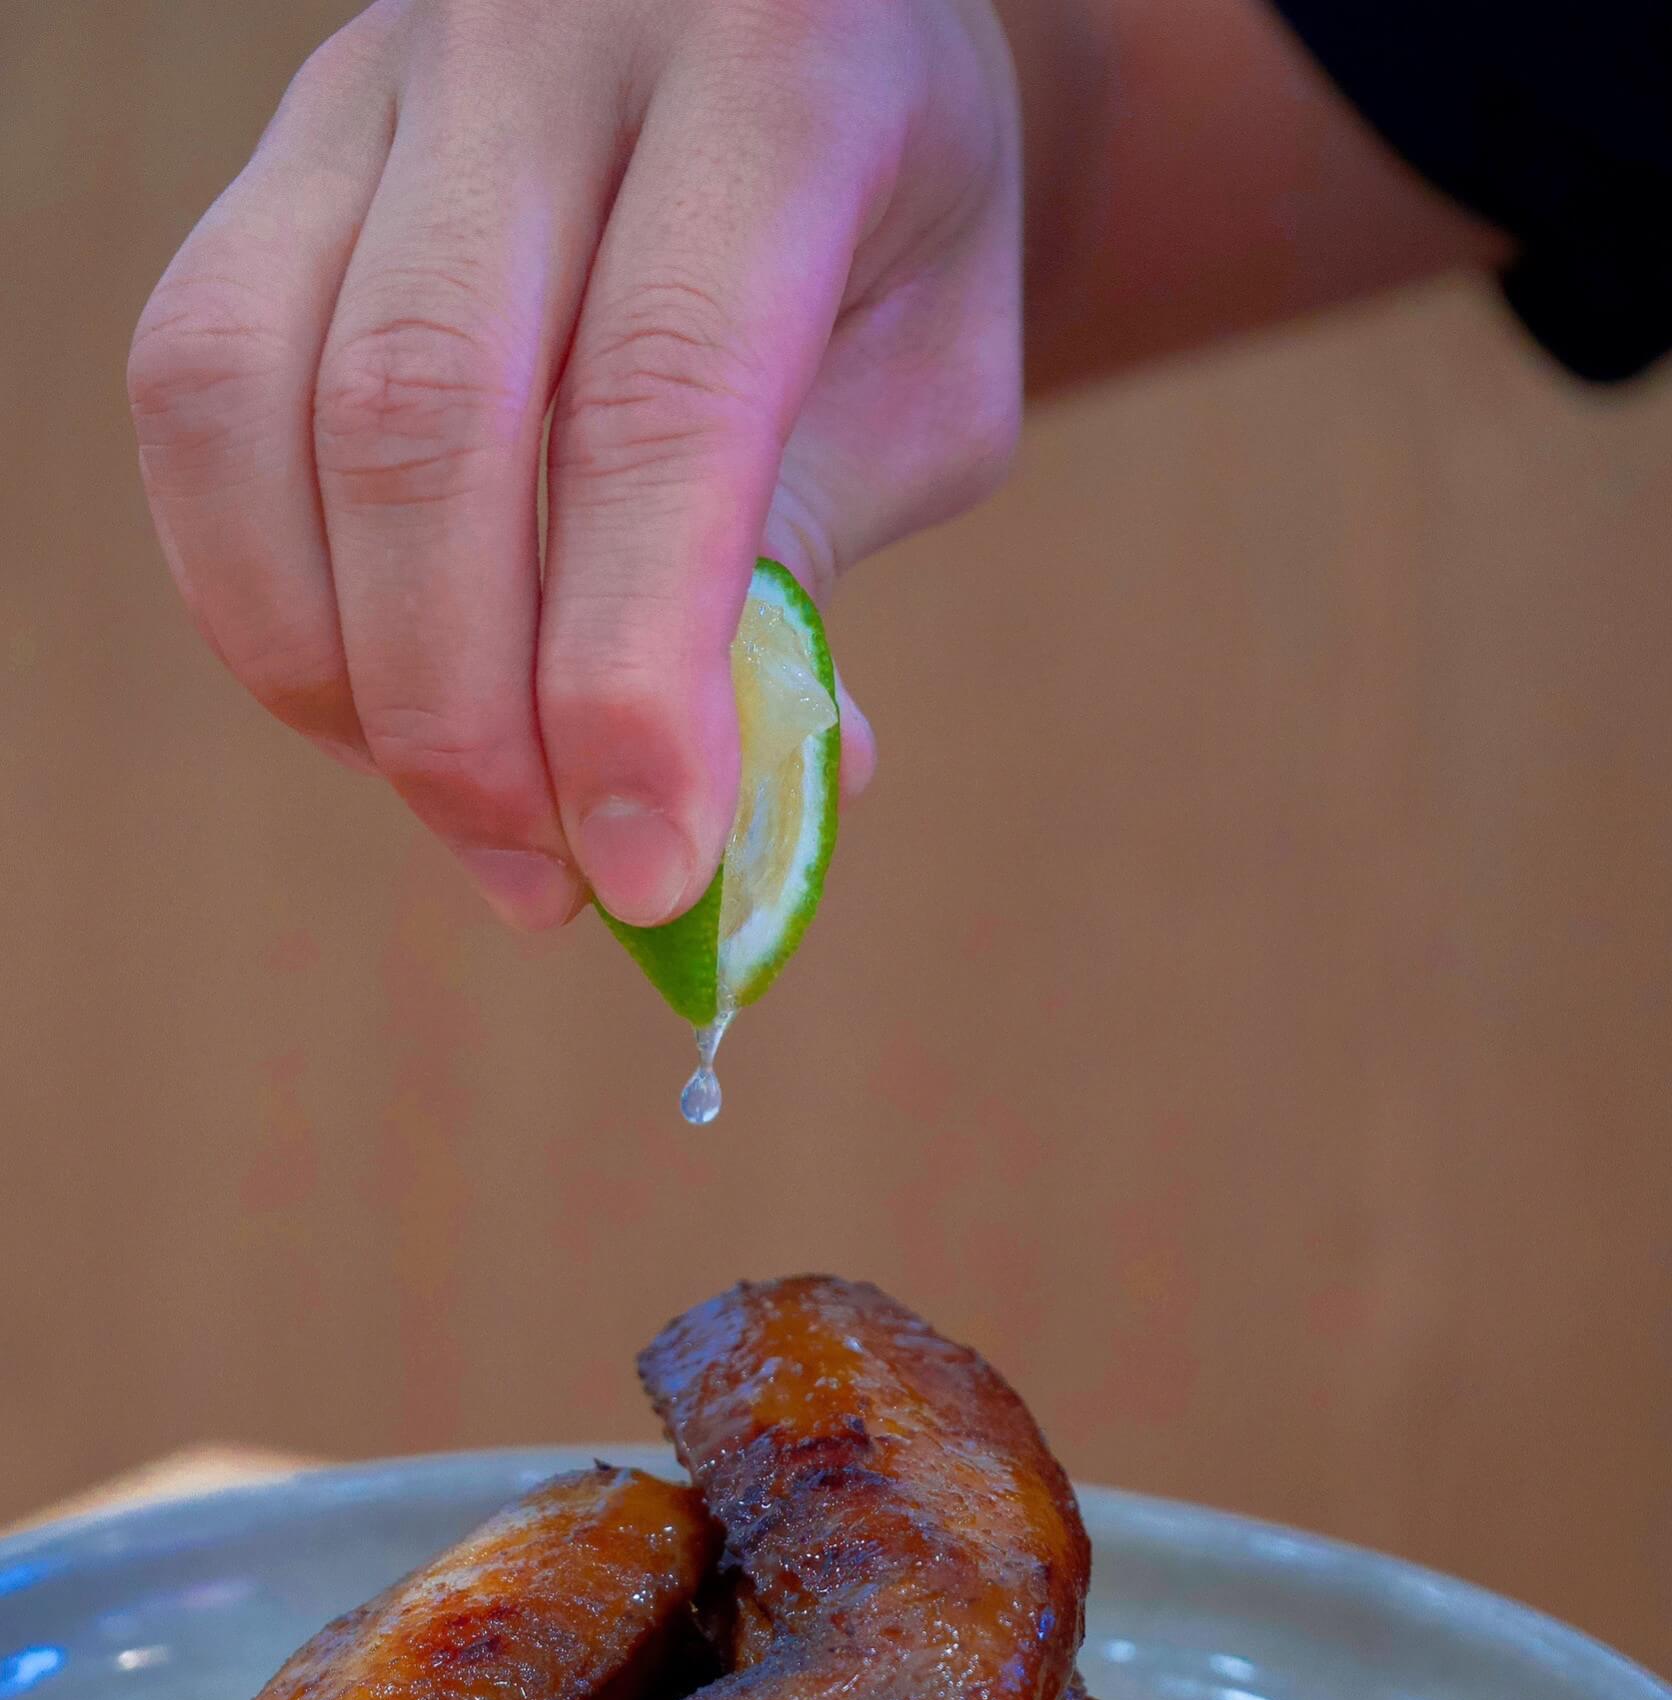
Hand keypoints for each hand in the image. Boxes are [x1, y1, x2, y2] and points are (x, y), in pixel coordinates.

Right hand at [128, 0, 1021, 928]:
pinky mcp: (275, 156)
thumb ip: (805, 572)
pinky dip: (260, 592)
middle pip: (417, 408)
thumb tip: (715, 832)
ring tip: (467, 810)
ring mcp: (375, 83)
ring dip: (337, 669)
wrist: (782, 12)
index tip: (647, 877)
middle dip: (463, 711)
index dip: (626, 676)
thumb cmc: (878, 226)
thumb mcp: (923, 383)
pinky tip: (372, 697)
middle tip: (545, 884)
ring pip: (246, 396)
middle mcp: (542, 39)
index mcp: (771, 73)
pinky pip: (193, 391)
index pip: (655, 400)